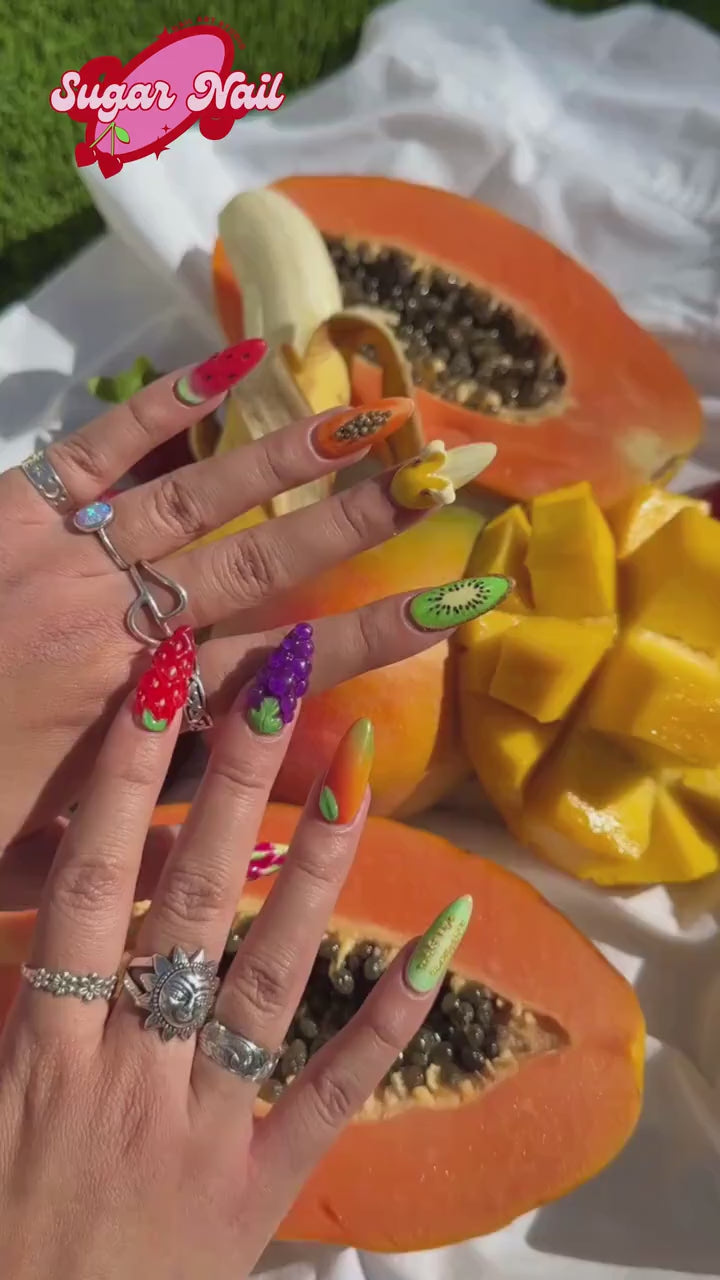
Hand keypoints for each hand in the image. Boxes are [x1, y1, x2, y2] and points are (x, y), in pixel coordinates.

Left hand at [0, 339, 491, 853]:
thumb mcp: (48, 854)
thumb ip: (154, 826)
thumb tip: (261, 824)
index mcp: (134, 712)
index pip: (287, 667)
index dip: (380, 635)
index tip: (459, 600)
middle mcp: (117, 623)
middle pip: (265, 561)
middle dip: (361, 518)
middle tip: (444, 471)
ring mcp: (60, 553)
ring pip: (200, 494)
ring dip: (289, 452)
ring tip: (368, 414)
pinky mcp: (9, 506)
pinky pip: (99, 445)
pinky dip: (164, 403)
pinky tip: (228, 358)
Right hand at [0, 644, 472, 1277]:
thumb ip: (0, 995)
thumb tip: (26, 905)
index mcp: (45, 1048)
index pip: (91, 883)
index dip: (127, 779)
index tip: (163, 685)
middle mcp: (133, 1069)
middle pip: (189, 903)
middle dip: (230, 787)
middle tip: (277, 686)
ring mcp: (207, 1123)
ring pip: (269, 976)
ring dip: (316, 869)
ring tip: (360, 774)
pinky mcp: (262, 1182)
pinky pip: (334, 1091)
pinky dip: (390, 1016)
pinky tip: (443, 937)